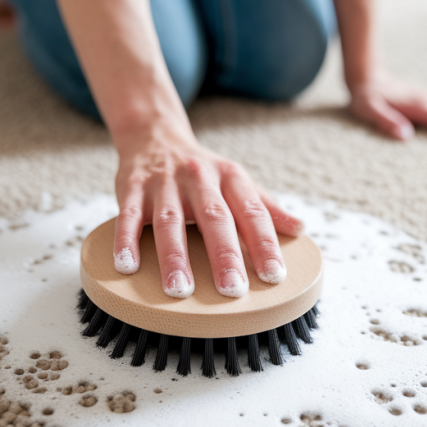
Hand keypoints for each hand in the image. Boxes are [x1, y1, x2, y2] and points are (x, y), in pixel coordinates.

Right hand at [111, 122, 302, 298]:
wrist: (156, 136)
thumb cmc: (203, 171)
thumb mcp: (236, 180)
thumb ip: (265, 207)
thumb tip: (299, 228)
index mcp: (230, 177)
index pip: (252, 213)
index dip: (264, 244)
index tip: (274, 276)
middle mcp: (199, 178)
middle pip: (214, 218)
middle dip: (224, 255)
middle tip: (232, 290)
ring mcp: (164, 183)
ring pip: (169, 221)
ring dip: (174, 256)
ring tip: (179, 289)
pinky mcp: (132, 187)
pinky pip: (128, 215)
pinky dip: (126, 240)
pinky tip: (127, 266)